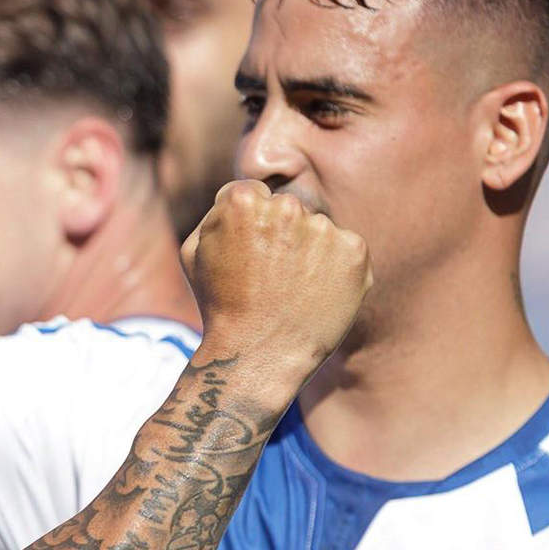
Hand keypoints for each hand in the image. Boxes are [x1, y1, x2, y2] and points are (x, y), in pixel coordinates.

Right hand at [181, 180, 370, 378]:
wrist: (259, 355)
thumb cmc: (221, 305)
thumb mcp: (193, 252)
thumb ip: (216, 213)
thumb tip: (241, 195)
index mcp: (242, 200)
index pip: (254, 194)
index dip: (249, 226)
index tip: (248, 254)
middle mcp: (287, 206)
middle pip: (286, 208)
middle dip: (280, 233)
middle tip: (270, 276)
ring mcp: (324, 228)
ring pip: (317, 229)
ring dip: (309, 250)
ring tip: (293, 290)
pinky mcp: (354, 251)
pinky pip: (345, 248)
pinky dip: (336, 268)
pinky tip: (317, 294)